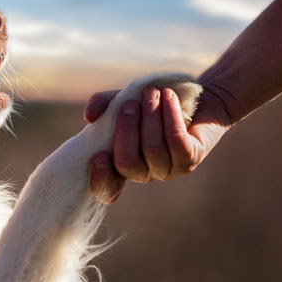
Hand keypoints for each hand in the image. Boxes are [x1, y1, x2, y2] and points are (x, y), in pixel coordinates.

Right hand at [86, 84, 232, 202]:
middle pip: (127, 164)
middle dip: (126, 131)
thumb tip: (90, 115)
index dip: (101, 179)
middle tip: (130, 104)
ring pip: (152, 149)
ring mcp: (169, 169)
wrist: (191, 97)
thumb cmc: (151, 103)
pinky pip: (175, 140)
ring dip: (150, 116)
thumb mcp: (122, 100)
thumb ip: (103, 105)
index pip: (108, 189)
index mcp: (123, 165)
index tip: (98, 156)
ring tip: (151, 92)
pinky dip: (169, 115)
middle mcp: (145, 173)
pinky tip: (168, 97)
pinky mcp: (191, 158)